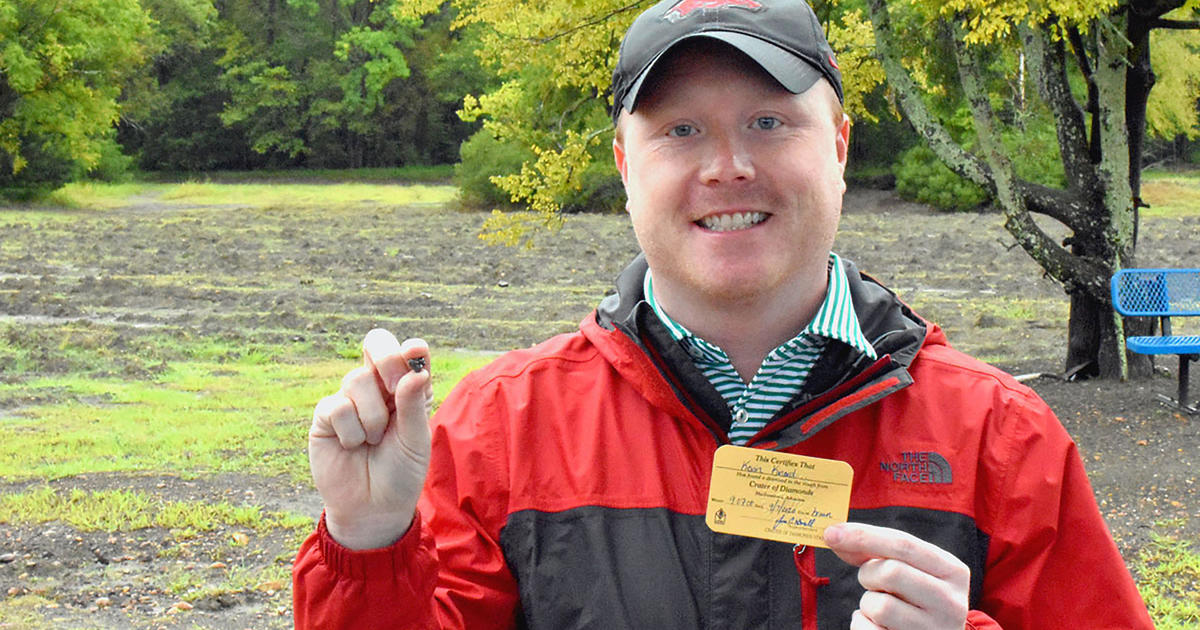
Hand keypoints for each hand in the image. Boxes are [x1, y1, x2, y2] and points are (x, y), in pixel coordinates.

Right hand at [309, 329, 432, 548]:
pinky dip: (351, 431)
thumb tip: (416, 372)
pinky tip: (353, 446)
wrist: (373, 509)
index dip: (409, 348)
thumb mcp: (415, 440)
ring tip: (373, 441)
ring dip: (372, 417)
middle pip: (377, 345)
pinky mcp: (325, 416)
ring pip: (357, 380)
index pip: (407, 352)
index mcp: (407, 388)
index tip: (414, 352)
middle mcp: (378, 387)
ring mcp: (350, 398)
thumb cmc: (401, 473)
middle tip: (393, 390)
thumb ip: (414, 405)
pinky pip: (337, 406)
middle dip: (387, 362)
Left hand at [824, 523, 968, 629]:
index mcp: (953, 571)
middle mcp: (951, 602)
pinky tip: (877, 625)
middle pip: (891, 572)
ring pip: (881, 606)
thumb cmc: (915, 600)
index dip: (864, 536)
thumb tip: (835, 537)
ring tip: (882, 608)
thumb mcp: (910, 571)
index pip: (904, 544)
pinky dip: (862, 623)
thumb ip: (876, 551)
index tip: (831, 533)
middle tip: (873, 582)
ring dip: (868, 603)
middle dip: (869, 574)